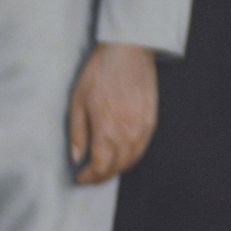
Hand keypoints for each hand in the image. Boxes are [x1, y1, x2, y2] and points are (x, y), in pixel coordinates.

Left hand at [68, 41, 158, 185]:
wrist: (128, 52)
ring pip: (132, 160)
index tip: (80, 178)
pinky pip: (142, 147)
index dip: (90, 177)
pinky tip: (120, 156)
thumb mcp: (78, 102)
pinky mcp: (152, 119)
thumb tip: (77, 158)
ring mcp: (143, 126)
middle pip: (117, 167)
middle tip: (90, 177)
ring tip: (103, 170)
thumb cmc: (99, 74)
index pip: (101, 166)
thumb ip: (77, 133)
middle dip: (101, 177)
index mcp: (107, 129)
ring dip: (117, 169)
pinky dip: (131, 157)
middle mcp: (128, 132)